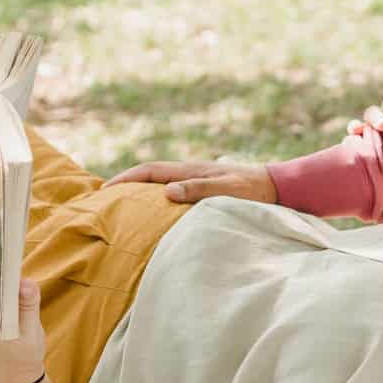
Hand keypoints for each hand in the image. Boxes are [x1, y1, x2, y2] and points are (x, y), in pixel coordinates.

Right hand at [100, 160, 276, 204]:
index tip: (104, 190)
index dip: (125, 179)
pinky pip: (173, 192)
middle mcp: (190, 172)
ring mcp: (197, 179)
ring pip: (160, 183)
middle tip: (104, 199)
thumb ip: (198, 190)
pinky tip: (155, 212)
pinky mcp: (204, 188)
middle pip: (150, 175)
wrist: (277, 186)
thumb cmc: (254, 189)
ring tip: (122, 207)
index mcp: (190, 170)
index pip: (149, 171)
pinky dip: (157, 198)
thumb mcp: (227, 190)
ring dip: (140, 191)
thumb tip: (167, 193)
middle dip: (126, 184)